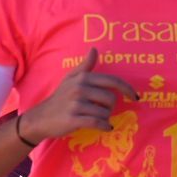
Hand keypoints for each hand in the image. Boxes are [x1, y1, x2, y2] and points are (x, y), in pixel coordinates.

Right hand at [21, 48, 137, 140]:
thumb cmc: (60, 97)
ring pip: (105, 112)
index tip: (135, 97)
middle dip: (110, 107)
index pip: (112, 81)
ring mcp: (76, 103)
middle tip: (101, 110)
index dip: (127, 89)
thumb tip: (94, 49)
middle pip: (111, 99)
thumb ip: (85, 66)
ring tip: (96, 118)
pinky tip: (106, 127)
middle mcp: (80, 88)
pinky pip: (98, 122)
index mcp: (83, 77)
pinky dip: (104, 126)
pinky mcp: (74, 118)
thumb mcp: (71, 79)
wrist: (41, 117)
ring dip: (105, 118)